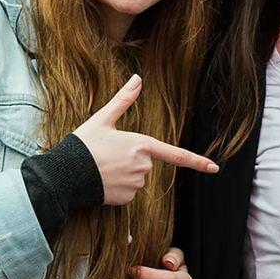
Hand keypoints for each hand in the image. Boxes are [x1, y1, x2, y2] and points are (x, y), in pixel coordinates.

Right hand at [73, 75, 218, 204]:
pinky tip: (103, 181)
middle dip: (131, 159)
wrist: (65, 174)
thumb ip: (123, 100)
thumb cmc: (83, 145)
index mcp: (141, 145)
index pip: (176, 154)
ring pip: (137, 178)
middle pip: (146, 163)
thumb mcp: (102, 119)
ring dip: (124, 173)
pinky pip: (128, 192)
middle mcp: (143, 166)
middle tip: (108, 155)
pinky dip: (118, 188)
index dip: (198, 162)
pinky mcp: (125, 199)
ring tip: (102, 168)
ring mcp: (135, 184)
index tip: (215, 168)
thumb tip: (137, 79)